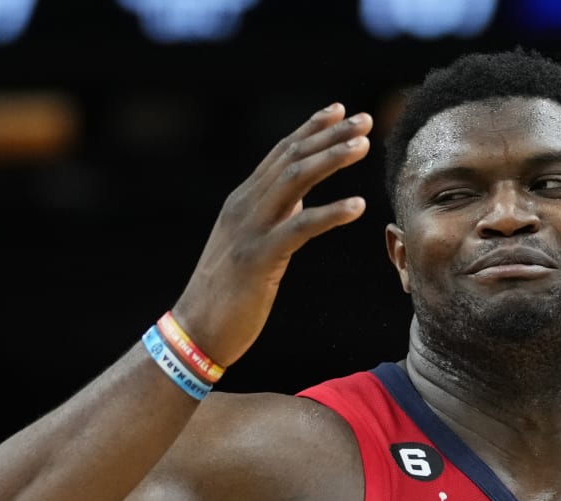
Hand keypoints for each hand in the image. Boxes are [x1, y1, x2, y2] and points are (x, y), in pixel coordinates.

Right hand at [171, 103, 372, 368]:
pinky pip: (300, 228)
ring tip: (364, 146)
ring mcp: (250, 229)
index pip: (280, 154)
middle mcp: (245, 206)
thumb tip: (299, 199)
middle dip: (329, 135)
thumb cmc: (226, 293)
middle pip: (291, 158)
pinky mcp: (259, 258)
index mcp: (243, 201)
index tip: (340, 110)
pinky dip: (330, 213)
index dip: (310, 130)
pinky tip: (358, 205)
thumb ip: (272, 217)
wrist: (196, 330)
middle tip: (364, 119)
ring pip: (294, 181)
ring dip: (331, 159)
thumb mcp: (251, 244)